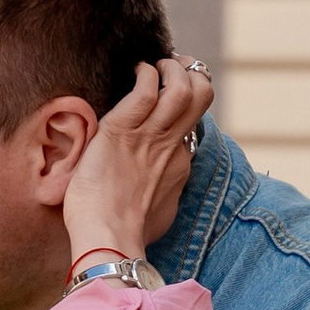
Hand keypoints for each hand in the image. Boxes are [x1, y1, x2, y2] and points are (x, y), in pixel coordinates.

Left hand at [60, 54, 214, 272]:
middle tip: (172, 67)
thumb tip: (160, 190)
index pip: (192, 121)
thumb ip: (162, 192)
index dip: (186, 101)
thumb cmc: (125, 235)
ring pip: (180, 88)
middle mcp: (170, 146)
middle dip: (190, 73)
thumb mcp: (157, 211)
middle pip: (201, 95)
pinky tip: (136, 72)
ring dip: (170, 69)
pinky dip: (145, 73)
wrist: (109, 242)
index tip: (171, 94)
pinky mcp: (122, 130)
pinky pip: (146, 90)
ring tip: (155, 67)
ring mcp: (149, 137)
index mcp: (179, 164)